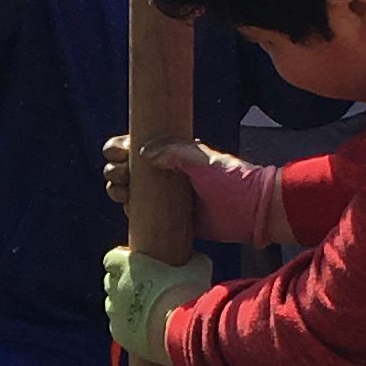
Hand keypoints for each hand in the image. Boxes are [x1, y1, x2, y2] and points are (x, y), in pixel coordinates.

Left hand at [102, 243, 209, 365]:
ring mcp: (115, 312)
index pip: (112, 258)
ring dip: (125, 305)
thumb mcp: (197, 270)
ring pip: (113, 305)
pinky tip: (145, 329)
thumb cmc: (187, 295)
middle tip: (144, 287)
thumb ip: (192, 261)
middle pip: (111, 281)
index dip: (122, 260)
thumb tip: (196, 259)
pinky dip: (128, 327)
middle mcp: (116, 287)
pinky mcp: (119, 333)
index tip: (137, 264)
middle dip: (123, 282)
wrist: (181, 332)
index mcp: (129, 266)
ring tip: (146, 310)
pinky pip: (118, 327)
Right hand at [104, 134, 284, 244]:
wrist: (252, 211)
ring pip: (132, 191)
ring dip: (118, 189)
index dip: (121, 147)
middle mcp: (167, 174)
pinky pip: (142, 215)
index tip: (113, 152)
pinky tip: (126, 208)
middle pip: (129, 169)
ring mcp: (168, 197)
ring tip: (120, 192)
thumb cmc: (232, 180)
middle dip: (116, 170)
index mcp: (174, 154)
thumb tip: (142, 153)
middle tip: (119, 175)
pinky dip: (130, 211)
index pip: (139, 146)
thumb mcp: (203, 159)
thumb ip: (173, 151)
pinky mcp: (171, 219)